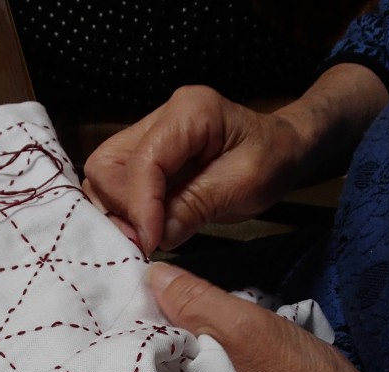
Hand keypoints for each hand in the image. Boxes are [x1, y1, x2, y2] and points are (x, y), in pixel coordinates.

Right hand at [83, 85, 311, 253]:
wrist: (284, 149)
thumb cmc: (273, 160)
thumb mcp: (244, 186)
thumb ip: (196, 206)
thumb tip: (155, 236)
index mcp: (189, 112)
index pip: (143, 161)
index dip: (140, 206)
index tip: (151, 242)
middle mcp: (159, 119)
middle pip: (107, 165)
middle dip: (120, 208)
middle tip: (145, 241)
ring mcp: (148, 137)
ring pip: (104, 177)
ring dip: (118, 212)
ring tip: (147, 237)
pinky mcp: (145, 158)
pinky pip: (117, 186)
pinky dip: (125, 212)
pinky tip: (147, 229)